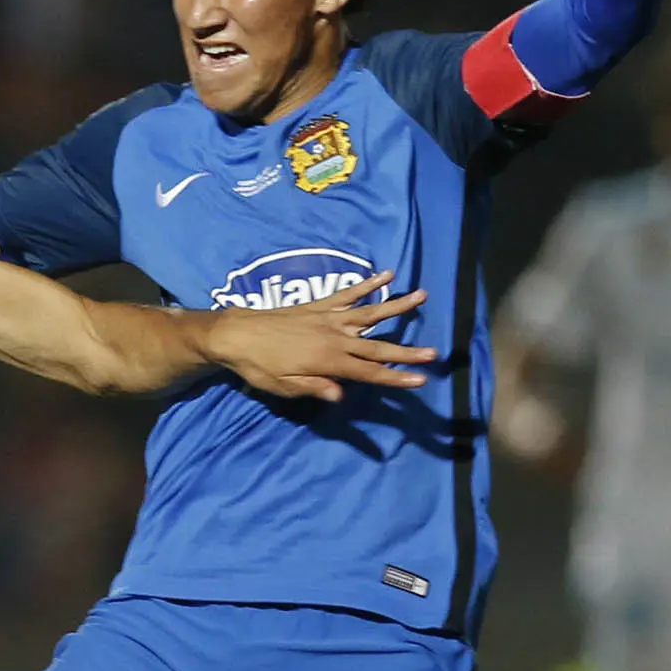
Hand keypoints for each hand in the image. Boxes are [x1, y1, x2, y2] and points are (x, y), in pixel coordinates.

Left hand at [206, 275, 436, 401]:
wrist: (235, 333)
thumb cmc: (257, 366)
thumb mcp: (282, 386)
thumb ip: (313, 387)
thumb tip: (341, 395)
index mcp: (327, 361)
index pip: (369, 372)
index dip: (395, 377)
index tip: (420, 379)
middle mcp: (334, 337)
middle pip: (377, 345)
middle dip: (406, 350)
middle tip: (434, 352)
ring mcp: (328, 317)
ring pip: (370, 312)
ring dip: (397, 305)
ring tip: (422, 296)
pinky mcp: (319, 305)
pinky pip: (348, 293)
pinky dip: (367, 283)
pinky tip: (386, 274)